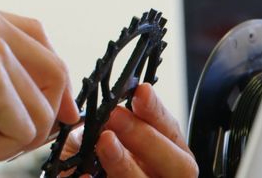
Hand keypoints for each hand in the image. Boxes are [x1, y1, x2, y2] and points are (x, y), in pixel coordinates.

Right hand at [0, 0, 78, 176]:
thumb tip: (30, 99)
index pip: (35, 38)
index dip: (49, 81)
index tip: (53, 113)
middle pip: (51, 67)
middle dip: (43, 112)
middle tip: (14, 138)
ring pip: (41, 106)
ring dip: (11, 136)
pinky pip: (25, 126)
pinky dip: (0, 147)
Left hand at [59, 83, 196, 176]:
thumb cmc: (81, 161)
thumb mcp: (90, 138)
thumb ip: (104, 125)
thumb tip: (108, 109)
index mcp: (161, 155)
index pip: (172, 132)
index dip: (158, 112)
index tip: (140, 91)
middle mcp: (162, 176)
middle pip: (180, 165)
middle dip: (148, 138)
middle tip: (115, 116)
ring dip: (127, 163)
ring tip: (104, 142)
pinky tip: (86, 176)